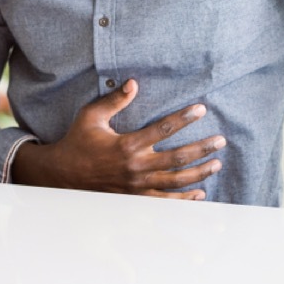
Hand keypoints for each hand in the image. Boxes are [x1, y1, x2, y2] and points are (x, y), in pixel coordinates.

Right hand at [10, 79, 224, 198]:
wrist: (63, 175)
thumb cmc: (78, 141)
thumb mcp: (91, 116)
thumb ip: (114, 100)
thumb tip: (134, 83)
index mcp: (126, 144)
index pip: (162, 129)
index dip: (184, 118)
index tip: (201, 109)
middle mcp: (135, 167)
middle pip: (177, 158)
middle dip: (202, 149)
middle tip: (221, 141)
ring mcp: (137, 186)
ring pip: (176, 181)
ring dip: (199, 173)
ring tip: (216, 164)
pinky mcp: (135, 199)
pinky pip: (165, 201)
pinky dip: (184, 199)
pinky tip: (200, 192)